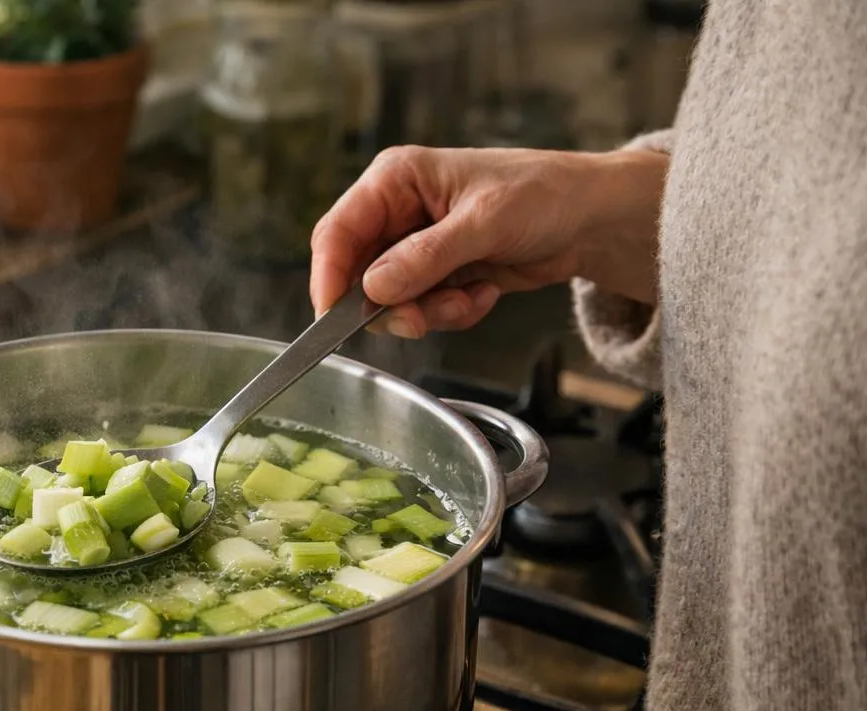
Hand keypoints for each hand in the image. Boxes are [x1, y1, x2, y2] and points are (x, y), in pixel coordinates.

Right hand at [309, 145, 668, 336]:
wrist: (592, 220)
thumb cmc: (545, 194)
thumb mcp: (485, 222)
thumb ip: (425, 257)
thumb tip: (373, 288)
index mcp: (396, 180)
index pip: (338, 232)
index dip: (329, 275)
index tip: (333, 315)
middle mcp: (397, 212)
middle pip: (357, 275)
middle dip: (391, 304)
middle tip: (420, 320)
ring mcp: (415, 246)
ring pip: (388, 301)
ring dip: (428, 311)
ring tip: (469, 297)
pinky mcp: (436, 274)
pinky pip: (421, 309)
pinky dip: (450, 313)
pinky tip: (483, 293)